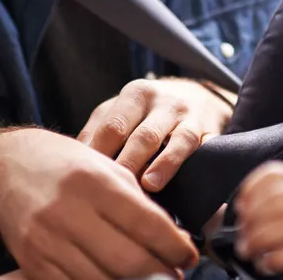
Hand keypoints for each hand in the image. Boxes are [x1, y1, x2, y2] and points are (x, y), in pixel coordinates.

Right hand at [0, 128, 198, 279]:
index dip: (174, 247)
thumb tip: (173, 238)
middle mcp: (68, 211)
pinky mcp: (31, 261)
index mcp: (93, 182)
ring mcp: (46, 240)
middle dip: (160, 274)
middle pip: (128, 261)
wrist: (6, 167)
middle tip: (174, 276)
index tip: (188, 257)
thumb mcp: (105, 168)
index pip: (146, 224)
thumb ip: (137, 202)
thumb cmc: (64, 164)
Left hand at [78, 77, 232, 191]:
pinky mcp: (209, 131)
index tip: (86, 178)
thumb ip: (97, 131)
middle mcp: (163, 102)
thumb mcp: (120, 110)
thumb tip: (74, 161)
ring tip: (148, 185)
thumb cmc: (147, 111)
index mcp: (135, 94)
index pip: (113, 126)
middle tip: (113, 189)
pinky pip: (201, 148)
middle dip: (128, 162)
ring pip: (175, 140)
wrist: (199, 95)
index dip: (100, 154)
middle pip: (143, 135)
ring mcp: (189, 116)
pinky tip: (183, 181)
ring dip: (162, 164)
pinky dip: (189, 165)